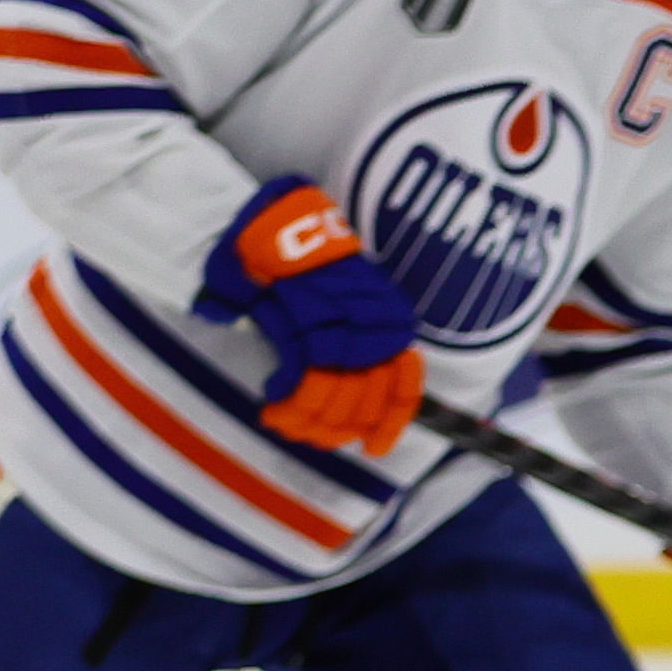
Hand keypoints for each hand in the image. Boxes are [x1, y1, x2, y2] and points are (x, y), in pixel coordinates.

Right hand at [195, 177, 420, 454]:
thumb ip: (343, 351)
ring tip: (287, 422)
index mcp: (391, 324)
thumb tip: (340, 404)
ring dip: (309, 419)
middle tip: (308, 435)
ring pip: (336, 397)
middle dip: (334, 427)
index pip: (403, 389)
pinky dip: (290, 402)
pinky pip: (306, 381)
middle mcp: (376, 328)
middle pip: (365, 401)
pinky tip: (275, 406)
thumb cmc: (300, 268)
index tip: (374, 448)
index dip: (388, 424)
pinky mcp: (304, 325)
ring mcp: (341, 327)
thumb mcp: (334, 309)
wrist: (268, 222)